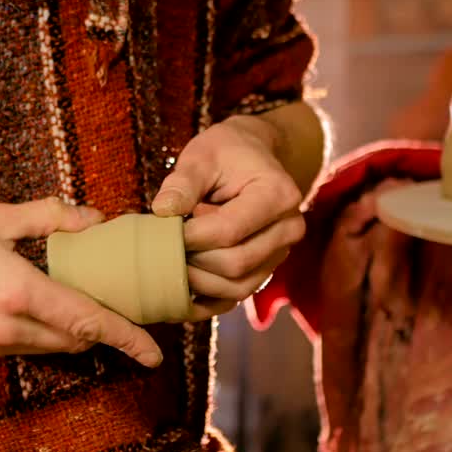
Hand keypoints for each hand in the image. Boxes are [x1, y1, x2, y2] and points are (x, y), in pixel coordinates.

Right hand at [0, 198, 162, 366]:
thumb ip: (46, 217)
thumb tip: (92, 218)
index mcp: (19, 292)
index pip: (88, 322)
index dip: (127, 338)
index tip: (155, 350)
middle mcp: (10, 327)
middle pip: (77, 340)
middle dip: (107, 330)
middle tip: (129, 307)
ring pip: (54, 346)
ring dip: (77, 330)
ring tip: (91, 299)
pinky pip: (29, 345)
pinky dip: (50, 331)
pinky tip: (49, 302)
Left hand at [151, 116, 304, 319]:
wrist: (252, 157)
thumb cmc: (226, 152)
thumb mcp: (202, 155)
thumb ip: (182, 182)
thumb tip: (162, 211)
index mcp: (278, 195)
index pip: (230, 230)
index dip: (191, 236)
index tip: (163, 228)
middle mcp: (288, 229)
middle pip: (235, 264)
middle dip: (194, 258)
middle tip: (168, 242)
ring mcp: (280, 254)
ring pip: (236, 287)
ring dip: (198, 279)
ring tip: (178, 253)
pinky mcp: (266, 270)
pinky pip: (236, 297)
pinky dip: (206, 299)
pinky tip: (181, 288)